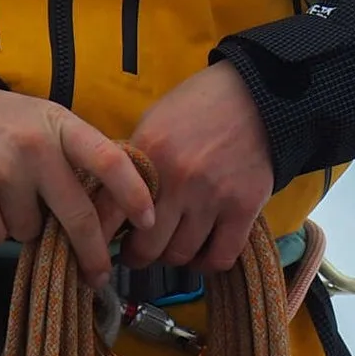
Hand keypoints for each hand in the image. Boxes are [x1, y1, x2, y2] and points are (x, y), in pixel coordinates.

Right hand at [0, 85, 154, 289]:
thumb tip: (116, 213)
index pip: (108, 159)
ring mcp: (0, 169)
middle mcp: (35, 146)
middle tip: (100, 275)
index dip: (133, 193)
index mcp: (63, 126)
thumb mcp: (54, 124)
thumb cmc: (16, 126)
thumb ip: (81, 158)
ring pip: (31, 232)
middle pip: (77, 214)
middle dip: (92, 251)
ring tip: (11, 195)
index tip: (149, 220)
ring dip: (26, 226)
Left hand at [120, 62, 274, 273]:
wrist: (256, 94)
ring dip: (173, 255)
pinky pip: (220, 257)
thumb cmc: (198, 107)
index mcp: (148, 154)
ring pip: (181, 255)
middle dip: (137, 255)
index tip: (100, 248)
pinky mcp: (244, 207)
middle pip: (146, 248)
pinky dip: (207, 261)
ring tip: (173, 243)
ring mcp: (213, 196)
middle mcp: (178, 180)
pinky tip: (203, 249)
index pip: (108, 214)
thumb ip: (133, 165)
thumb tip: (110, 206)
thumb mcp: (153, 123)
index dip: (98, 239)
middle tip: (139, 251)